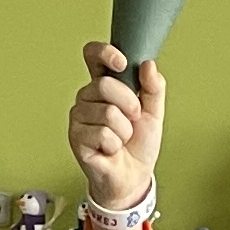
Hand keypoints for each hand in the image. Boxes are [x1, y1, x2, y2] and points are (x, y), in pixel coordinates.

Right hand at [68, 43, 165, 208]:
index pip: (93, 56)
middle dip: (129, 105)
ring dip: (124, 130)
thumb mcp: (154, 112)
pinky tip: (110, 149)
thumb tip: (148, 64)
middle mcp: (87, 97)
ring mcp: (78, 117)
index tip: (122, 62)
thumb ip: (154, 87)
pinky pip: (102, 133)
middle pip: (104, 85)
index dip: (104, 53)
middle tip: (133, 119)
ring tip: (121, 138)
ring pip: (107, 112)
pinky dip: (114, 144)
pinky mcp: (75, 137)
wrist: (133, 176)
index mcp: (104, 85)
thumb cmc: (138, 144)